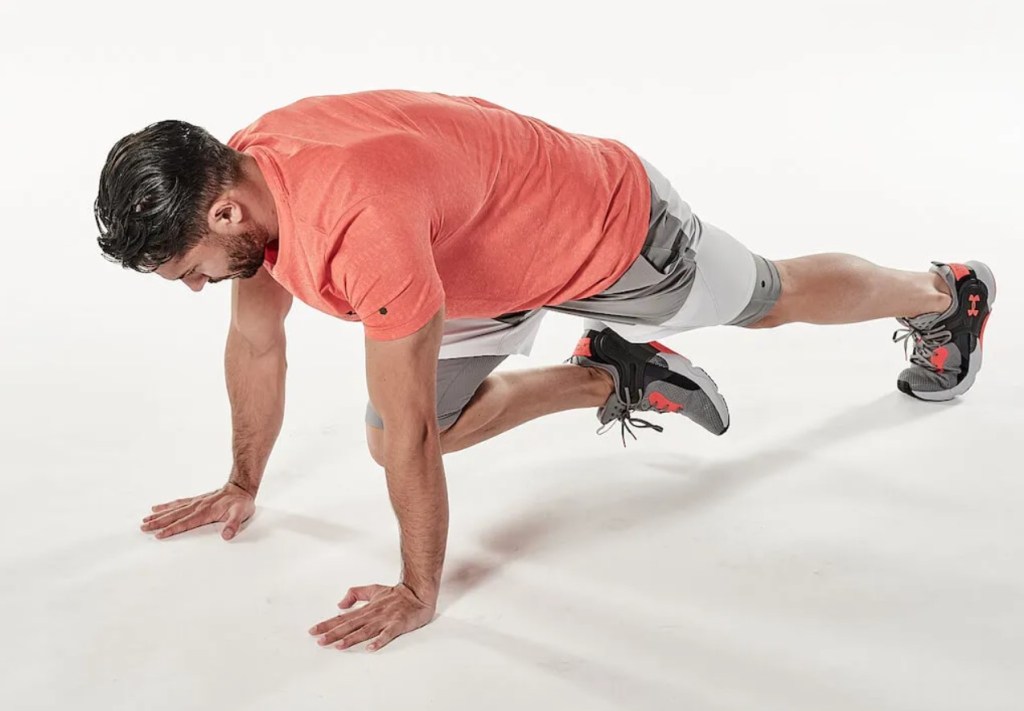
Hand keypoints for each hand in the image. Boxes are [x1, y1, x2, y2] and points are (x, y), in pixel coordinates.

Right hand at [141, 482, 254, 539]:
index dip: (172, 529)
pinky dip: (167, 506)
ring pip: (174, 509)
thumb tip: (227, 536)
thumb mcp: (241, 514)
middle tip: (143, 527)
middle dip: (158, 522)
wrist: (241, 487)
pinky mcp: (196, 500)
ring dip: (159, 515)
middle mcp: (198, 506)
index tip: (159, 535)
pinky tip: (157, 508)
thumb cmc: (241, 502)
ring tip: (145, 519)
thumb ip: (233, 525)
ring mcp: (196, 502)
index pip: (185, 523)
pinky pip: (178, 502)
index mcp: (206, 512)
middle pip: (174, 516)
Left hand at [308, 583, 435, 651]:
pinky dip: (379, 641)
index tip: (313, 631)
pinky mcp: (398, 624)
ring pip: (365, 630)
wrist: (418, 592)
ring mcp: (385, 620)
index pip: (343, 617)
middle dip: (334, 633)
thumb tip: (340, 604)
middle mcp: (373, 614)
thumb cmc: (396, 594)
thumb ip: (355, 594)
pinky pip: (388, 634)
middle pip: (350, 625)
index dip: (328, 624)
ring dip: (351, 638)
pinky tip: (371, 648)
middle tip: (319, 641)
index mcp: (366, 608)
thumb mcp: (373, 589)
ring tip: (338, 646)